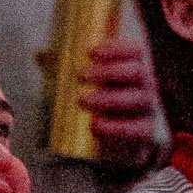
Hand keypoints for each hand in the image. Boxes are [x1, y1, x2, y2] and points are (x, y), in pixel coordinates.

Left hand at [80, 36, 161, 165]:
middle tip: (82, 75)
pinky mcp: (149, 133)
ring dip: (110, 97)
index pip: (137, 51)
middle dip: (110, 71)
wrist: (122, 143)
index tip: (90, 52)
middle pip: (139, 72)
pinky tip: (95, 124)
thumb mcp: (90, 84)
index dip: (116, 49)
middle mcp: (149, 86)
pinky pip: (140, 129)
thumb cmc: (105, 104)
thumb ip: (68, 69)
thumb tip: (40, 56)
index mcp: (137, 69)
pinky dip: (117, 126)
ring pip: (140, 99)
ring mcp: (152, 110)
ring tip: (83, 100)